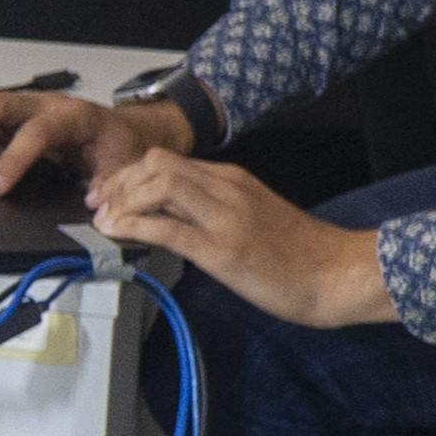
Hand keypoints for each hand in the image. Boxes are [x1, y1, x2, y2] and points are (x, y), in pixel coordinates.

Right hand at [0, 82, 185, 201]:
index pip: (37, 133)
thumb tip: (95, 204)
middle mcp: (45, 104)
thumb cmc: (122, 148)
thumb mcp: (128, 167)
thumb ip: (112, 185)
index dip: (13, 160)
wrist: (126, 128)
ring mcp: (25, 106)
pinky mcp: (11, 115)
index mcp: (74, 116)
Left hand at [87, 150, 395, 327]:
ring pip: (159, 185)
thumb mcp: (253, 217)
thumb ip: (215, 211)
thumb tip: (172, 218)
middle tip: (99, 206)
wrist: (336, 274)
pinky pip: (167, 227)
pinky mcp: (222, 249)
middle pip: (157, 164)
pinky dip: (133, 226)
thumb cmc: (299, 254)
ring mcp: (224, 216)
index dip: (129, 175)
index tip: (111, 196)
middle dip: (119, 183)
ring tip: (105, 221)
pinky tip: (117, 234)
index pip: (168, 161)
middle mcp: (226, 188)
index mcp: (232, 179)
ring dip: (122, 201)